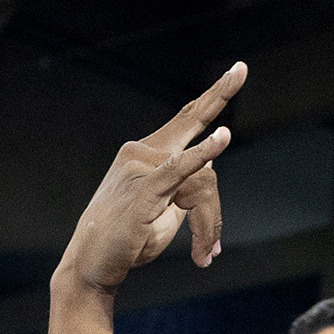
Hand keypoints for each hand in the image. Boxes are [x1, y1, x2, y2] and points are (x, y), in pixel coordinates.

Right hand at [59, 62, 246, 292]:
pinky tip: (221, 138)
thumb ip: (185, 190)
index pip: (186, 118)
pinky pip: (177, 171)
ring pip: (201, 180)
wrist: (92, 266)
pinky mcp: (141, 193)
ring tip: (207, 254)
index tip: (238, 70)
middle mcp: (141, 153)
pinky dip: (200, 155)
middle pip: (198, 140)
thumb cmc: (127, 240)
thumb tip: (209, 180)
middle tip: (242, 67)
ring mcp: (139, 170)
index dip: (213, 95)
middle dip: (220, 93)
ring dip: (209, 224)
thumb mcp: (165, 212)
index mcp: (147, 153)